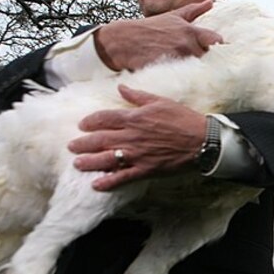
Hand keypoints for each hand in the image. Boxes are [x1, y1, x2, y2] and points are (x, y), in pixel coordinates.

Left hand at [68, 85, 205, 190]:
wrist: (202, 140)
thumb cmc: (184, 119)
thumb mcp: (161, 101)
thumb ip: (138, 96)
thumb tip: (121, 88)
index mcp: (134, 118)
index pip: (104, 119)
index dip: (90, 122)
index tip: (82, 125)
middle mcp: (131, 137)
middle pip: (99, 140)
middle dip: (83, 143)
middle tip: (72, 146)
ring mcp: (137, 155)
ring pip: (106, 159)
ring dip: (89, 162)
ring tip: (78, 163)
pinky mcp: (145, 170)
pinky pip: (122, 177)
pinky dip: (108, 182)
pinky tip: (97, 185)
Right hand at [94, 0, 222, 70]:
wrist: (123, 41)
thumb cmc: (149, 29)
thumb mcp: (172, 17)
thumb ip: (193, 11)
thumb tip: (210, 3)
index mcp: (190, 31)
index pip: (216, 41)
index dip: (218, 47)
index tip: (216, 50)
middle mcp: (186, 44)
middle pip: (208, 58)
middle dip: (204, 60)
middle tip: (195, 60)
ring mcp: (177, 58)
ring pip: (197, 69)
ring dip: (193, 70)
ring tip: (183, 66)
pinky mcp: (168, 70)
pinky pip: (183, 78)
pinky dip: (183, 77)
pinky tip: (177, 74)